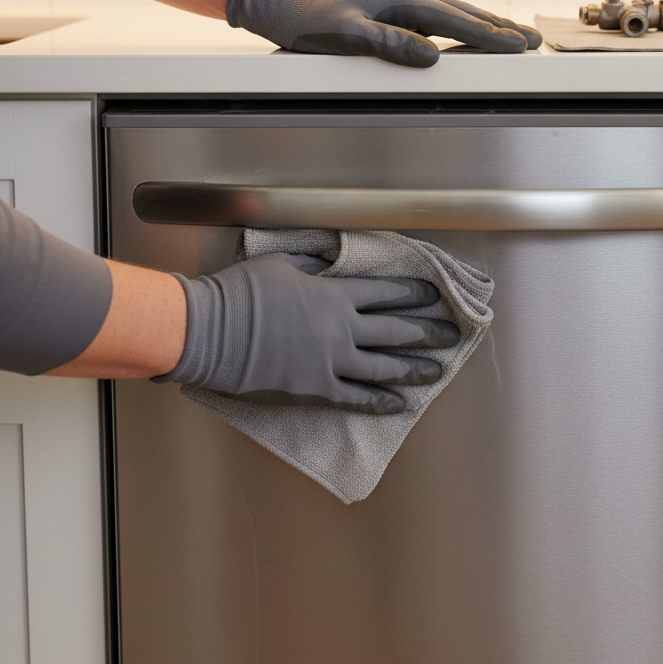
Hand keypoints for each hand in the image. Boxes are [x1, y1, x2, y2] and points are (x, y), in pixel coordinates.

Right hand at [156, 253, 460, 412]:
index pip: (387, 293)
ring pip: (384, 367)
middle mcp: (342, 329)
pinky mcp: (315, 389)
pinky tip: (399, 404)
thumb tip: (334, 259)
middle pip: (396, 331)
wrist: (211, 332)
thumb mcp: (283, 263)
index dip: (414, 294)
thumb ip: (316, 263)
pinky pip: (356, 397)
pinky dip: (379, 401)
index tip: (435, 297)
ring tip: (437, 371)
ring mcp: (331, 362)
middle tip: (451, 335)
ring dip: (413, 369)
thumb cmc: (242, 293)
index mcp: (336, 295)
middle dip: (428, 332)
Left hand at [226, 0, 541, 67]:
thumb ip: (390, 45)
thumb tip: (433, 56)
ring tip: (515, 36)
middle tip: (533, 39)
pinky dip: (464, 25)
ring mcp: (403, 2)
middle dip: (501, 27)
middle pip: (465, 12)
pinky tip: (473, 32)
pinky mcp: (396, 10)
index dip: (489, 35)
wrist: (285, 4)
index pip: (456, 19)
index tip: (517, 46)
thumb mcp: (348, 36)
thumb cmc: (311, 22)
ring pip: (456, 12)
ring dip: (487, 25)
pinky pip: (440, 18)